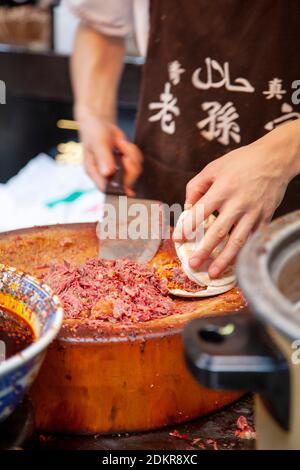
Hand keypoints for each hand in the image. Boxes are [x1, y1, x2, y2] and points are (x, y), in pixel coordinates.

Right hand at [79, 113, 142, 195]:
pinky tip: (123, 144)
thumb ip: (103, 157)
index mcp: (94, 172)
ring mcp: (116, 170)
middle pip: (125, 182)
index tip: (129, 189)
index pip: (106, 188)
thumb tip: (108, 173)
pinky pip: (137, 162)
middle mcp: (105, 175)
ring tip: (121, 144)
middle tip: (125, 155)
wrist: (99, 123)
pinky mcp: (125, 165)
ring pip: (134, 171)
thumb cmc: (94, 132)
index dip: (118, 190)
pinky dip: (133, 151)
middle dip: (129, 167)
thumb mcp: (98, 142)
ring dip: (131, 155)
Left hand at [173, 138, 292, 277]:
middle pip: (218, 232)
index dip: (188, 227)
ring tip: (213, 273)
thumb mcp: (214, 167)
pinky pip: (251, 239)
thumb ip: (196, 186)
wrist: (274, 160)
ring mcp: (253, 213)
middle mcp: (238, 203)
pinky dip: (242, 253)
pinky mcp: (264, 218)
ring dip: (224, 260)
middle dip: (204, 250)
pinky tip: (232, 264)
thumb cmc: (240, 162)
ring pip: (237, 241)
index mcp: (223, 189)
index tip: (178, 239)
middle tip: (193, 264)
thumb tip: (187, 207)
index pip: (201, 212)